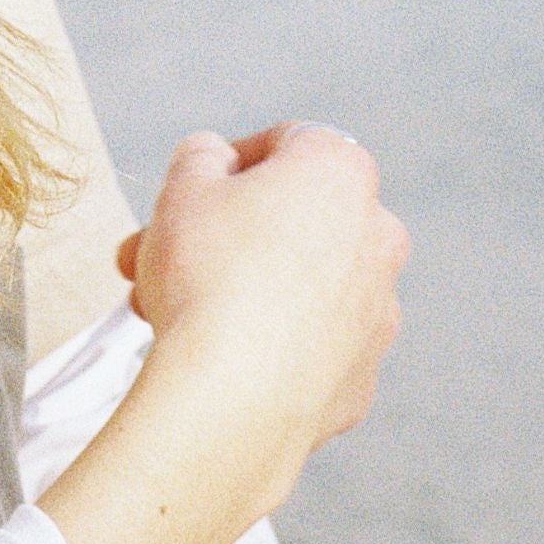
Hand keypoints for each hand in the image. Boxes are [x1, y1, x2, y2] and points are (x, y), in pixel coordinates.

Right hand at [117, 124, 409, 478]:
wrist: (230, 399)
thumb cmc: (210, 282)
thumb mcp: (182, 182)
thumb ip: (202, 154)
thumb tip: (214, 161)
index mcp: (342, 173)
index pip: (286, 145)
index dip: (229, 163)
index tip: (196, 189)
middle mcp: (376, 239)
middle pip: (291, 220)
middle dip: (226, 233)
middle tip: (167, 249)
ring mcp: (375, 314)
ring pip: (299, 283)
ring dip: (242, 286)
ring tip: (171, 306)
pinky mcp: (359, 379)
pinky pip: (307, 343)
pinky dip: (269, 342)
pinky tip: (215, 350)